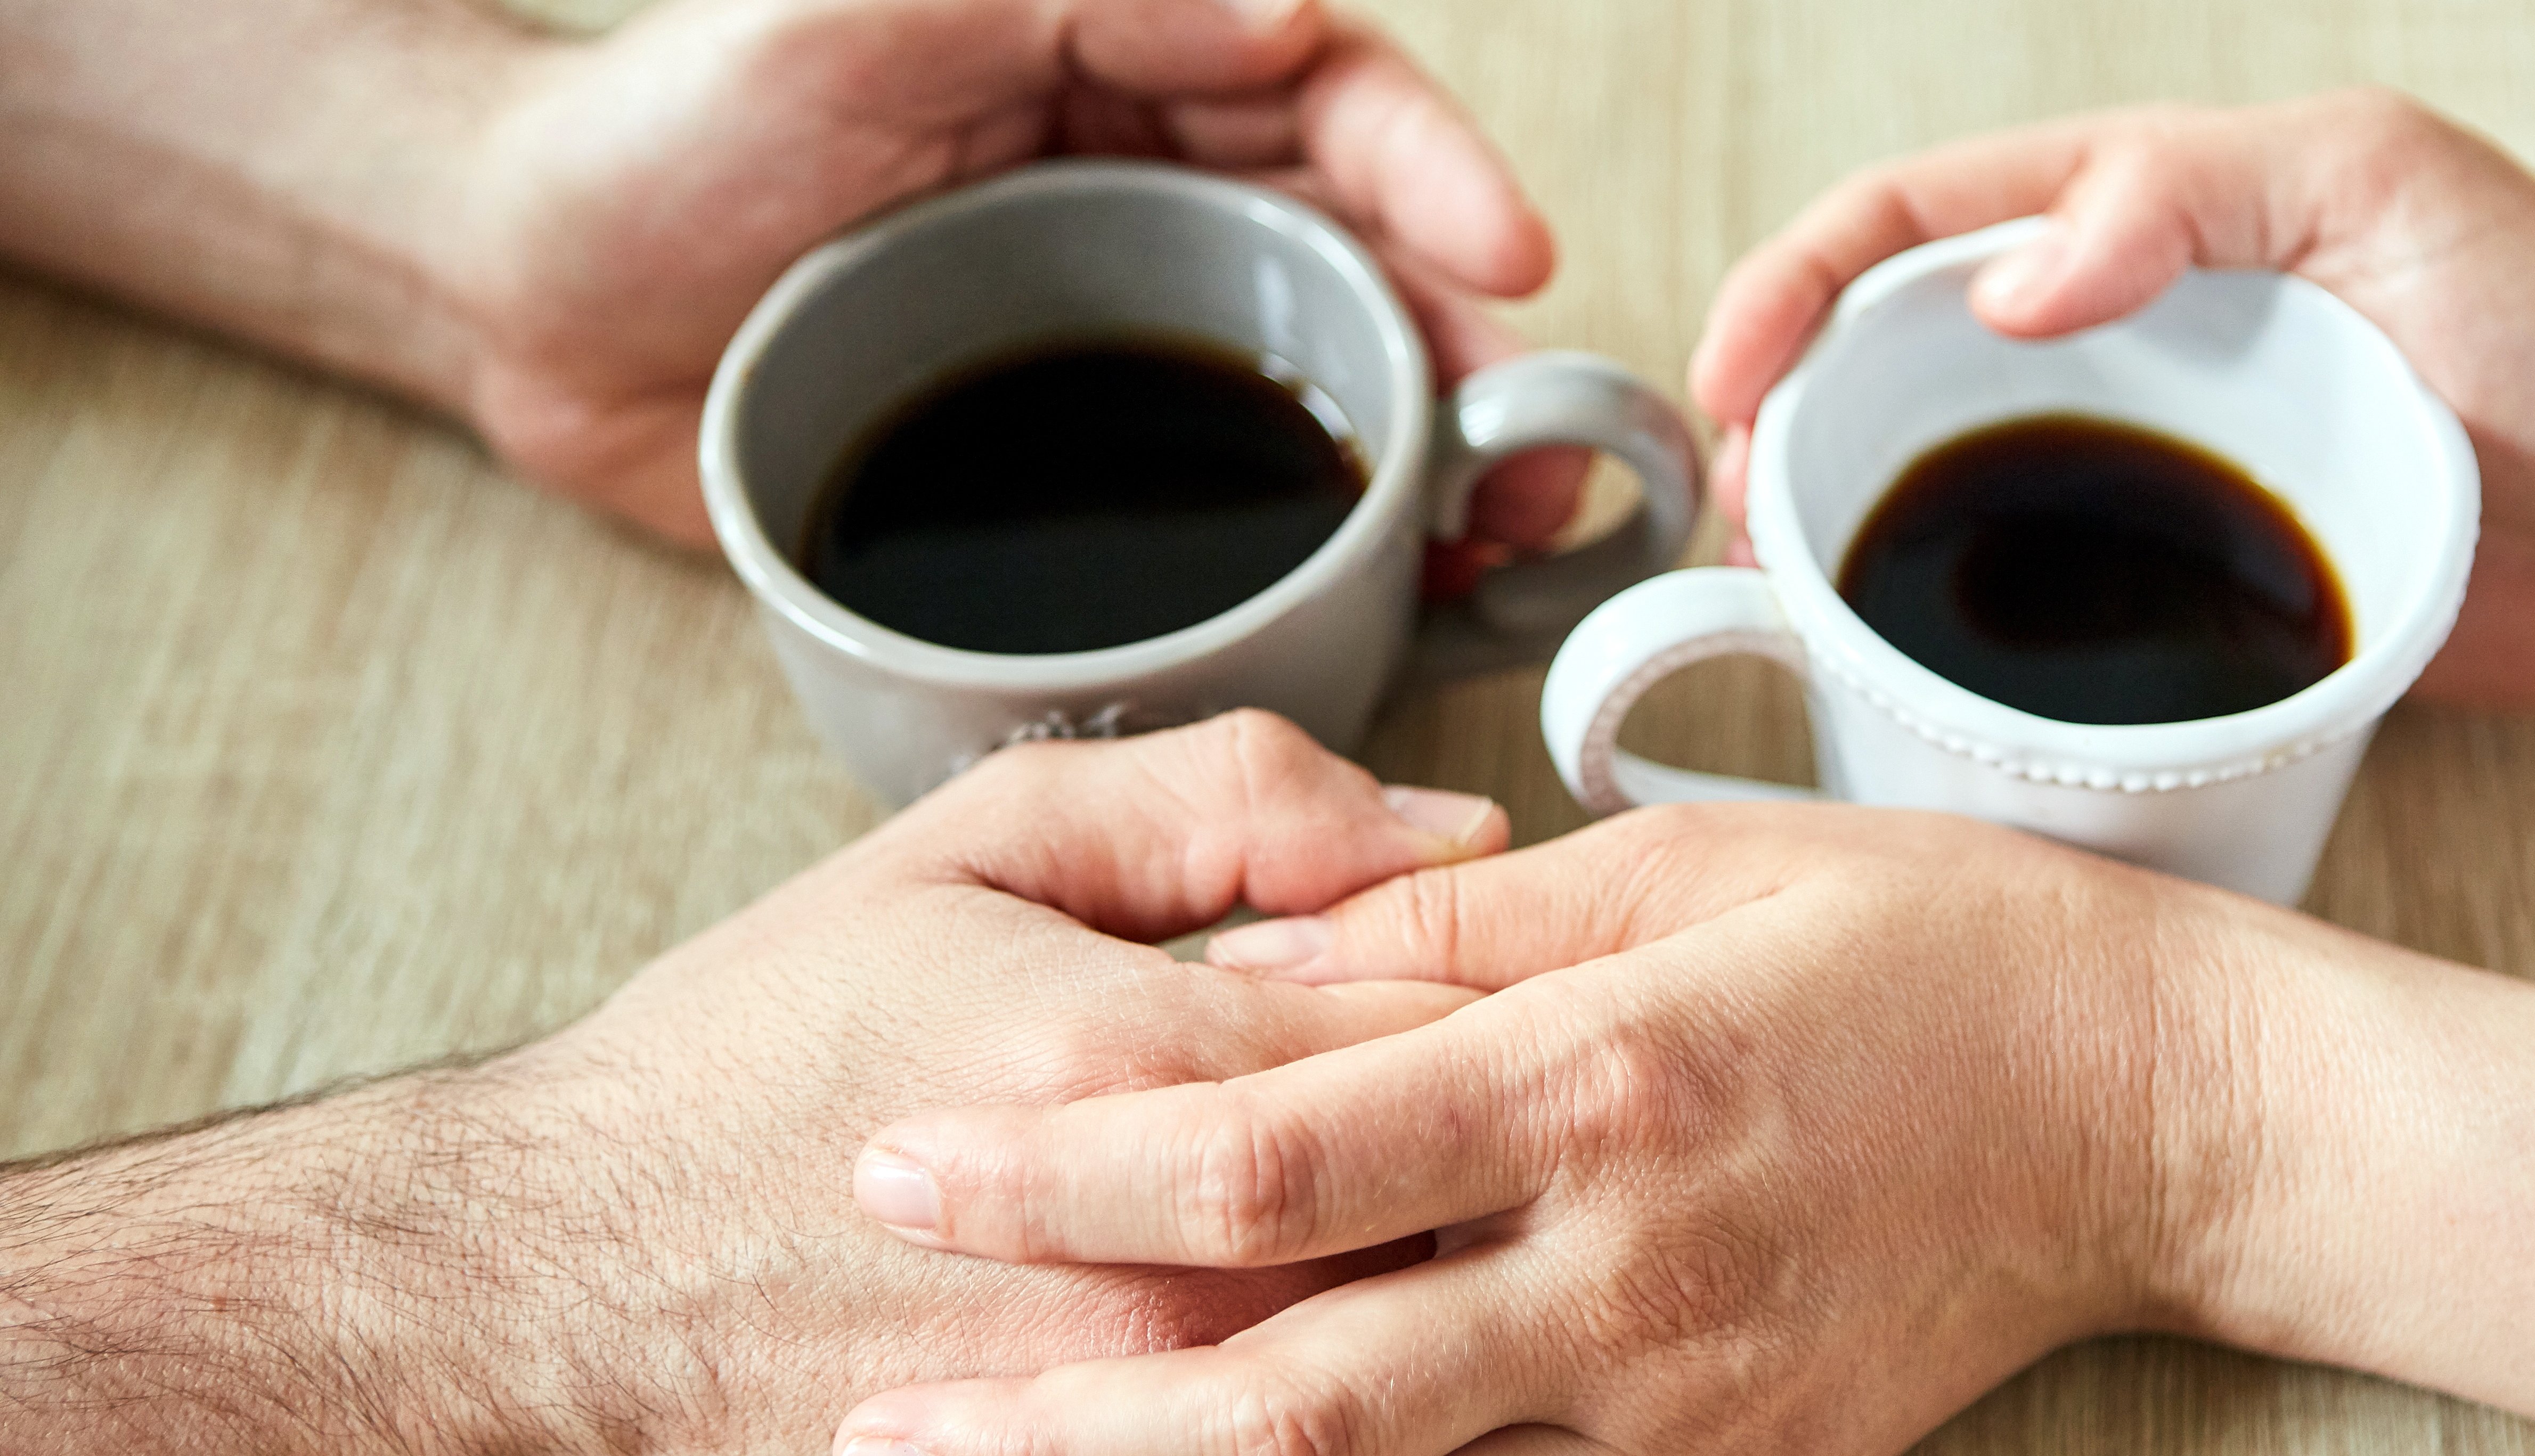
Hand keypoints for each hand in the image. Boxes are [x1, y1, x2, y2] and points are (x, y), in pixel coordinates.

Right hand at [0, 712, 1513, 1451]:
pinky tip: (1379, 1313)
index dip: (1542, 980)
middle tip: (1550, 1088)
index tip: (1546, 965)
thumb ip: (1228, 801)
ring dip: (1483, 1263)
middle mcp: (1179, 1258)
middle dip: (1536, 1129)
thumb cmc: (763, 1059)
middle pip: (1484, 1188)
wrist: (569, 1277)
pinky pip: (1336, 1434)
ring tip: (1485, 1203)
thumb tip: (1453, 820)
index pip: (1470, 1013)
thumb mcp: (975, 846)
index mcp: (1149, 1064)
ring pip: (1438, 1338)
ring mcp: (1158, 1404)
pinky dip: (1388, 1377)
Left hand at [456, 0, 1584, 549]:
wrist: (529, 297)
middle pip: (1365, 268)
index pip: (1329, 108)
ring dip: (1435, 467)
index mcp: (1124, 74)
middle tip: (1550, 445)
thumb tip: (1284, 11)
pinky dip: (1324, 557)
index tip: (1511, 256)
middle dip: (1476, 353)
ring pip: (1322, 396)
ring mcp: (1118, 342)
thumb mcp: (860, 17)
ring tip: (1512, 539)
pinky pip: (1224, 510)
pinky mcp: (1069, 473)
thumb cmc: (675, 130)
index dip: (1437, 176)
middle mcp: (1147, 205)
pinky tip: (1395, 603)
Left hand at [831, 802, 2282, 1455]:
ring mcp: (1679, 1401)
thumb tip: (1267, 941)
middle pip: (1286, 1391)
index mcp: (1597, 1078)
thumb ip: (1461, 911)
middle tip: (868, 1414)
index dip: (1062, 1168)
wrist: (2151, 1110)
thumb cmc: (1926, 948)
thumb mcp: (1692, 860)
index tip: (900, 1163)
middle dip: (1057, 1415)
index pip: (1271, 1147)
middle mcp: (1622, 1270)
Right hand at [1689, 89, 2534, 708]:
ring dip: (1826, 530)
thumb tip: (2002, 281)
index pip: (1906, 222)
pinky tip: (1886, 681)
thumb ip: (2187, 194)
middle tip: (1731, 518)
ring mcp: (2135, 463)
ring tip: (1776, 599)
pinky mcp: (2171, 589)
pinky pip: (2017, 601)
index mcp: (2142, 213)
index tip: (1728, 384)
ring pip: (1926, 479)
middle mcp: (2117, 333)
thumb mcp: (2386, 187)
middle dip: (1769, 419)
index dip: (1788, 289)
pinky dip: (1931, 635)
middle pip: (1879, 352)